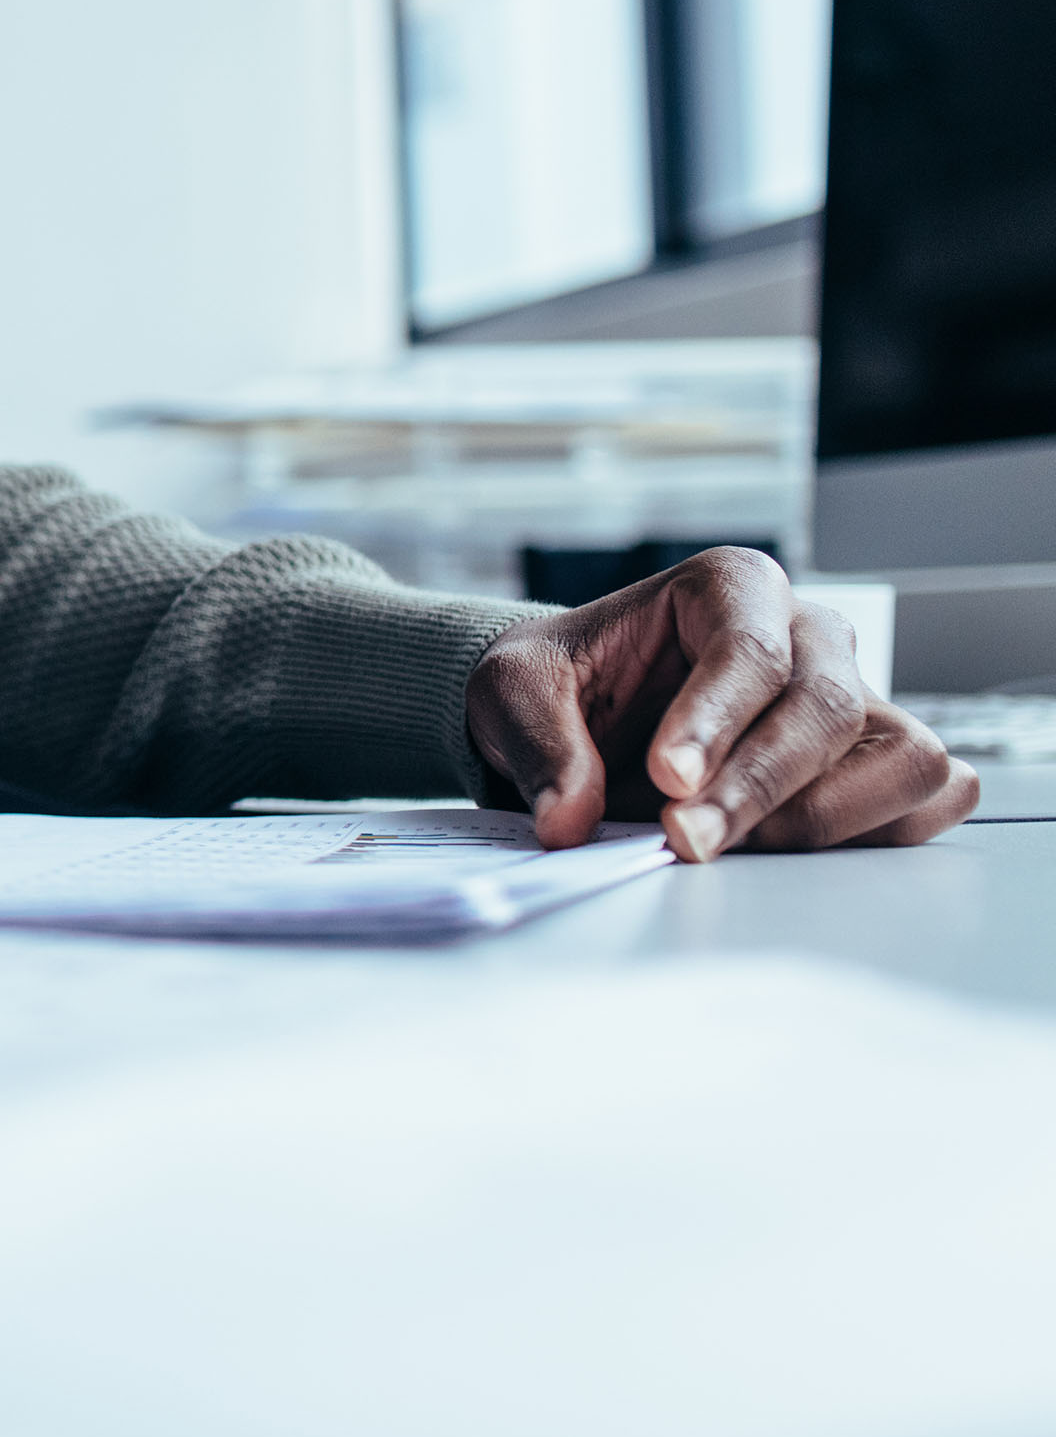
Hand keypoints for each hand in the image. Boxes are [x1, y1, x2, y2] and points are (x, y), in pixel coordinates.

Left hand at [466, 546, 974, 860]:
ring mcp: (853, 696)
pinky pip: (925, 797)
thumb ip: (540, 747)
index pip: (753, 651)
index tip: (670, 781)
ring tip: (728, 847)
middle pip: (829, 708)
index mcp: (730, 587)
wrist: (582, 707)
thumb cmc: (561, 680)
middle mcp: (808, 633)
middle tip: (684, 839)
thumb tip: (568, 822)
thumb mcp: (512, 691)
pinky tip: (790, 849)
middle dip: (758, 786)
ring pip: (902, 756)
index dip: (717, 722)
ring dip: (823, 817)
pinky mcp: (871, 760)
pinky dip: (878, 832)